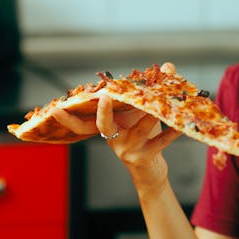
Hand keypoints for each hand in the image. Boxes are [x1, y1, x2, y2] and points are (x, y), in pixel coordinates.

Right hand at [52, 93, 182, 189]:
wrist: (150, 172)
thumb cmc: (144, 138)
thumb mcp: (143, 114)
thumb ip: (152, 90)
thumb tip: (167, 66)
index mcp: (107, 127)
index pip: (82, 121)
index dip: (68, 116)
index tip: (57, 108)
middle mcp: (113, 138)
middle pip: (101, 124)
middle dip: (102, 111)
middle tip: (103, 97)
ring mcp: (127, 150)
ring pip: (139, 129)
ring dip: (151, 115)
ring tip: (162, 102)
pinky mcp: (143, 158)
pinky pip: (159, 142)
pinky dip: (171, 132)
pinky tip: (181, 125)